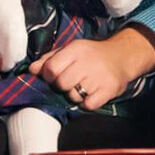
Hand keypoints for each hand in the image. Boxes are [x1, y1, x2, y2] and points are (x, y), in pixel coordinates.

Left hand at [32, 28, 154, 109]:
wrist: (122, 56)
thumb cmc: (91, 55)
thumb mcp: (71, 50)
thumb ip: (50, 59)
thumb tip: (31, 69)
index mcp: (75, 50)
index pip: (51, 68)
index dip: (49, 76)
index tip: (54, 76)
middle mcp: (87, 62)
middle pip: (61, 84)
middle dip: (62, 86)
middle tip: (70, 83)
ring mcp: (98, 77)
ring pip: (73, 96)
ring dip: (75, 95)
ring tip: (82, 87)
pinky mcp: (108, 90)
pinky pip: (88, 105)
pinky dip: (87, 103)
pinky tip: (91, 94)